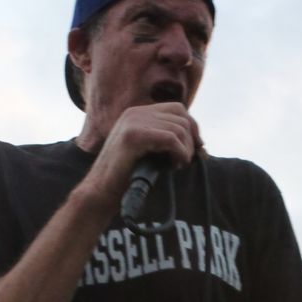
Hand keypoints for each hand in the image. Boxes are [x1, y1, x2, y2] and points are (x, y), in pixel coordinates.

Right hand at [83, 102, 202, 212]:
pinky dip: (180, 153)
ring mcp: (132, 122)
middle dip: (191, 139)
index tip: (197, 148)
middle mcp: (135, 112)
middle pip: (181, 115)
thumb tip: (201, 143)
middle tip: (186, 160)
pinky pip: (170, 138)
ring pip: (178, 128)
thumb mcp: (148, 152)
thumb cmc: (126, 178)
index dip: (192, 127)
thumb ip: (166, 141)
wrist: (100, 192)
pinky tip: (176, 165)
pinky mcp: (133, 136)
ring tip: (178, 165)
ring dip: (185, 149)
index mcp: (137, 113)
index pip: (177, 109)